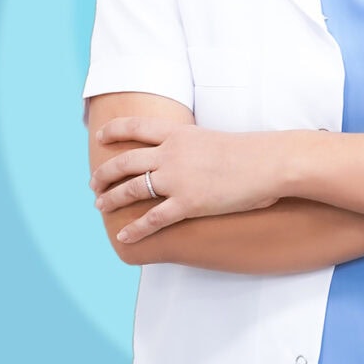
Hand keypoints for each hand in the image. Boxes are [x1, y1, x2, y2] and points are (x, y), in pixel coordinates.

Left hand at [90, 118, 285, 242]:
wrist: (268, 162)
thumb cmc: (249, 152)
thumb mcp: (212, 139)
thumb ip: (192, 146)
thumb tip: (186, 156)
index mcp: (178, 133)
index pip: (135, 127)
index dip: (113, 131)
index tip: (99, 137)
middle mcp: (171, 153)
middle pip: (124, 161)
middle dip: (104, 173)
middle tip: (94, 183)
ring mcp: (177, 179)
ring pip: (131, 188)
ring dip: (111, 198)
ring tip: (100, 206)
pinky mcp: (187, 203)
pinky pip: (152, 219)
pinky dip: (134, 229)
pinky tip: (123, 235)